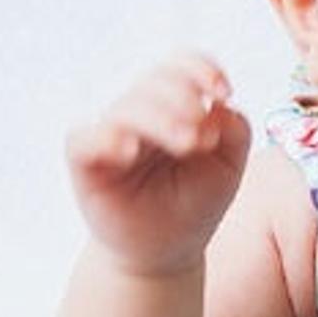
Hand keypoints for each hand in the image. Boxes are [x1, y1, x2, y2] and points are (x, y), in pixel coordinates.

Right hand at [66, 54, 250, 273]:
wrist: (166, 251)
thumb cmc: (194, 204)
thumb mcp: (228, 166)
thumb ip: (235, 130)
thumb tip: (220, 105)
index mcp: (171, 104)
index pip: (179, 65)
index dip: (200, 68)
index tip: (224, 92)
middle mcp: (138, 112)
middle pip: (154, 81)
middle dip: (184, 100)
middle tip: (203, 137)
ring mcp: (110, 134)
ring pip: (126, 106)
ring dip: (159, 119)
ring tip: (186, 144)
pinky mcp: (85, 162)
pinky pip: (82, 138)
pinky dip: (104, 138)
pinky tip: (128, 151)